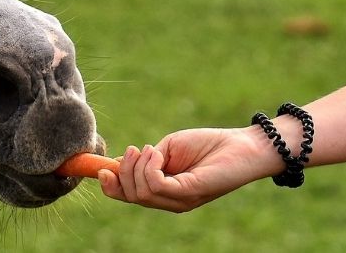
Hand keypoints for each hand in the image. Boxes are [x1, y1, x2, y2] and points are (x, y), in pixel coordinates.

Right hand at [98, 127, 280, 212]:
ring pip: (140, 192)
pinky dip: (149, 165)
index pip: (127, 197)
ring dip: (137, 165)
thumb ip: (146, 159)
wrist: (243, 145)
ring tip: (150, 148)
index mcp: (163, 191)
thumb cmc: (208, 145)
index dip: (110, 185)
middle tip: (134, 150)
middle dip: (122, 171)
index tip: (103, 167)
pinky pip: (155, 184)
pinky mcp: (189, 193)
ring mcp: (179, 200)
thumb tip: (121, 163)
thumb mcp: (167, 149)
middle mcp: (170, 201)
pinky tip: (158, 152)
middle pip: (129, 196)